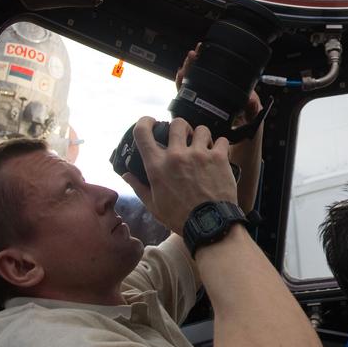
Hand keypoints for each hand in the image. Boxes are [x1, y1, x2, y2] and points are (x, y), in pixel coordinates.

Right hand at [126, 117, 237, 231]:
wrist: (209, 225)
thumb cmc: (179, 217)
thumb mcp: (153, 205)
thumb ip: (139, 187)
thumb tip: (126, 175)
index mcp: (157, 166)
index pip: (142, 132)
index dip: (145, 121)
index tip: (151, 122)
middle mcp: (176, 156)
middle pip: (177, 123)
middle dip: (181, 128)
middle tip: (185, 137)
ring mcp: (198, 155)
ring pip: (201, 129)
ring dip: (201, 136)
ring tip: (203, 146)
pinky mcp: (218, 158)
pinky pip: (221, 140)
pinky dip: (220, 145)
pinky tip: (218, 154)